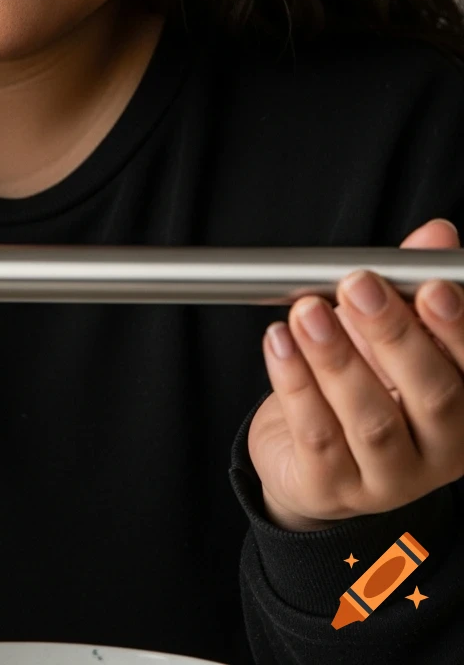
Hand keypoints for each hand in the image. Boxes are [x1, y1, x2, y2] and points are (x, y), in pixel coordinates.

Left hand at [248, 218, 463, 530]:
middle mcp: (442, 450)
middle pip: (434, 396)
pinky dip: (294, 383)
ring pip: (372, 421)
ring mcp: (389, 479)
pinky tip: (278, 341)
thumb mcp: (389, 330)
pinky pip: (316, 435)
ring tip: (307, 311)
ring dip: (337, 359)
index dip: (458, 328)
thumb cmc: (365, 383)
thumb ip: (412, 282)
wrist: (309, 457)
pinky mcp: (333, 490)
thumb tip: (438, 233)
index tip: (432, 286)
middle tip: (357, 285)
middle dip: (394, 334)